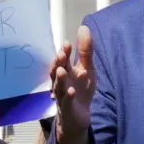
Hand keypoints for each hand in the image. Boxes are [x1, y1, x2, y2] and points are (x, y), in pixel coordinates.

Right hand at [51, 26, 94, 141]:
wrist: (78, 116)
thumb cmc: (81, 90)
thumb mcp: (86, 68)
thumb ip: (85, 51)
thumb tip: (83, 27)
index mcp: (65, 71)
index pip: (62, 60)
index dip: (64, 53)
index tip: (67, 44)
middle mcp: (60, 82)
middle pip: (56, 72)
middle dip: (58, 63)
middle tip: (61, 54)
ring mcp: (62, 96)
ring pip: (58, 86)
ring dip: (60, 79)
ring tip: (62, 70)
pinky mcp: (67, 108)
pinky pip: (66, 102)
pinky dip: (68, 96)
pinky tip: (71, 91)